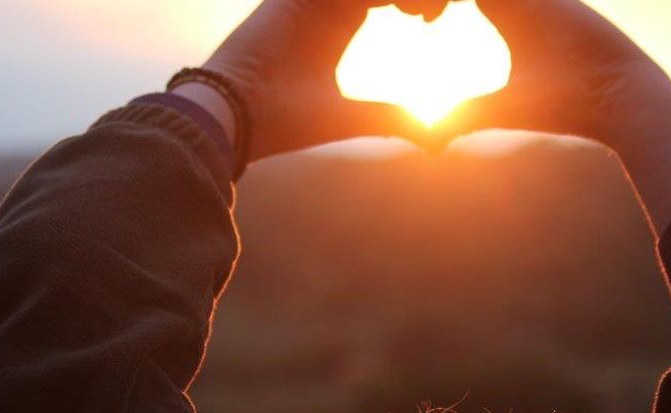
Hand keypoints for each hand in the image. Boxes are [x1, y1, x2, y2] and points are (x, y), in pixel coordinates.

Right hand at [202, 0, 452, 161]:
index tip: (431, 20)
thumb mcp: (350, 118)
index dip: (413, 0)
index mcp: (337, 28)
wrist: (235, 117)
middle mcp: (321, 7)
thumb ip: (389, 118)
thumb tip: (434, 141)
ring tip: (413, 10)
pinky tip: (384, 5)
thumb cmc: (286, 123)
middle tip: (426, 13)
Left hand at [445, 0, 670, 231]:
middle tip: (425, 17)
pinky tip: (458, 7)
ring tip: (435, 15)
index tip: (425, 23)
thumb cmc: (558, 108)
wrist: (611, 98)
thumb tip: (429, 145)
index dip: (436, 0)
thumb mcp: (495, 109)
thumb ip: (462, 114)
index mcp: (508, 14)